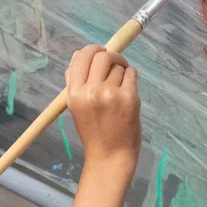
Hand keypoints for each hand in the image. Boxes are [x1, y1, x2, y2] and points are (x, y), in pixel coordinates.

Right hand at [65, 45, 140, 169]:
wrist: (109, 156)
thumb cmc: (92, 131)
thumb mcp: (75, 106)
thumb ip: (75, 81)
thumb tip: (79, 54)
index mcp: (74, 93)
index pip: (81, 56)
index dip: (91, 50)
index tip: (99, 53)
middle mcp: (91, 91)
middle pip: (102, 55)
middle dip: (110, 55)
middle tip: (114, 62)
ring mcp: (111, 94)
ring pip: (118, 65)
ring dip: (120, 70)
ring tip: (119, 87)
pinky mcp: (130, 97)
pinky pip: (131, 73)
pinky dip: (130, 77)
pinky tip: (127, 89)